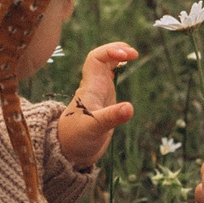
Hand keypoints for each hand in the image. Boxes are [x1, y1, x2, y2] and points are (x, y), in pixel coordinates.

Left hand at [55, 42, 137, 169]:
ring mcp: (98, 94)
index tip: (128, 55)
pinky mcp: (103, 103)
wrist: (68, 152)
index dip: (111, 51)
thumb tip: (129, 108)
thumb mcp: (95, 128)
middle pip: (102, 58)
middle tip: (135, 54)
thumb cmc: (76, 139)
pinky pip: (109, 79)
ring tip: (133, 56)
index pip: (96, 58)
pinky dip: (118, 70)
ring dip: (117, 57)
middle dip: (117, 50)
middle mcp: (93, 87)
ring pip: (105, 67)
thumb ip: (111, 117)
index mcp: (90, 87)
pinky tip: (125, 69)